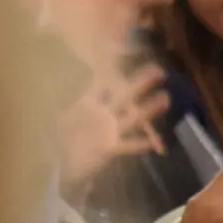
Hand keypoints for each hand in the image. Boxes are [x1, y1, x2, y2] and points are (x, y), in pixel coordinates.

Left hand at [54, 65, 168, 194]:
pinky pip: (128, 144)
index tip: (124, 54)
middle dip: (141, 83)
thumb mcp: (57, 116)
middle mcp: (102, 114)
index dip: (110, 69)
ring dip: (149, 109)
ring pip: (132, 117)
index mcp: (86, 104)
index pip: (99, 83)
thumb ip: (61, 99)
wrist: (61, 168)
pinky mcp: (111, 148)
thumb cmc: (60, 141)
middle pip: (124, 95)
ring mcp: (109, 131)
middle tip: (159, 71)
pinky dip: (141, 143)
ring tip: (165, 99)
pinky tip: (155, 144)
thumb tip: (60, 74)